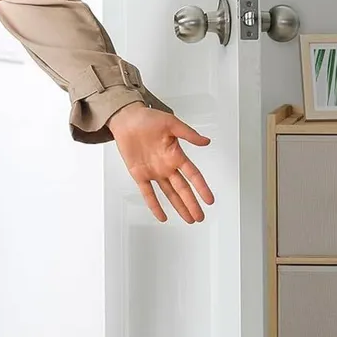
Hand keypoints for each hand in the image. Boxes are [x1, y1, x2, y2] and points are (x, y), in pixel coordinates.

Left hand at [108, 102, 214, 223]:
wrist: (127, 119)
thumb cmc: (148, 118)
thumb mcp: (171, 123)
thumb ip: (189, 134)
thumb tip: (206, 141)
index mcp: (176, 154)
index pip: (193, 174)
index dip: (202, 187)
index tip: (210, 199)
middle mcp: (167, 166)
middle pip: (183, 189)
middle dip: (192, 203)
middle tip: (200, 216)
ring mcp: (154, 172)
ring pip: (169, 194)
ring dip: (179, 206)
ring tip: (188, 218)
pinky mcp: (140, 174)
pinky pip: (148, 193)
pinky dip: (154, 205)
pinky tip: (161, 215)